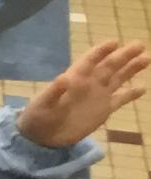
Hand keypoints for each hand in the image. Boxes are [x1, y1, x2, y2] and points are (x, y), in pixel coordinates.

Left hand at [18, 40, 149, 148]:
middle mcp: (89, 84)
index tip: (114, 43)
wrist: (43, 136)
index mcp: (74, 79)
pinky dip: (131, 94)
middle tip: (140, 44)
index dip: (100, 52)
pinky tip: (143, 88)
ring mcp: (97, 96)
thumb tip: (63, 78)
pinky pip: (120, 99)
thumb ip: (54, 92)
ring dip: (131, 69)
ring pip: (118, 78)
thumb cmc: (38, 116)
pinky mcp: (103, 110)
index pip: (89, 61)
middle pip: (109, 66)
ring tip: (146, 58)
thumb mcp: (43, 104)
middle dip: (123, 55)